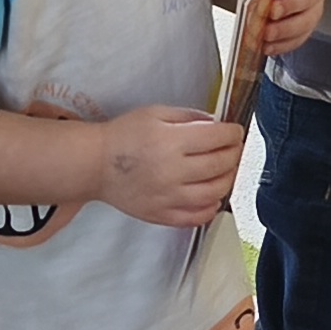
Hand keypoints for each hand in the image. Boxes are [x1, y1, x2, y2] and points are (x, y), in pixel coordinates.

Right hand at [94, 106, 248, 227]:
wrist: (95, 164)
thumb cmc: (122, 136)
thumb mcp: (155, 113)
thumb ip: (189, 117)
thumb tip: (216, 124)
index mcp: (172, 142)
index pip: (218, 138)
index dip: (233, 133)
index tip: (235, 131)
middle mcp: (173, 171)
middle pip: (221, 165)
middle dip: (235, 154)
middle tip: (234, 148)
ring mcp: (168, 197)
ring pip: (215, 193)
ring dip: (228, 180)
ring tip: (225, 170)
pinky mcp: (162, 215)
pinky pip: (197, 217)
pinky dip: (211, 208)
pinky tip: (211, 196)